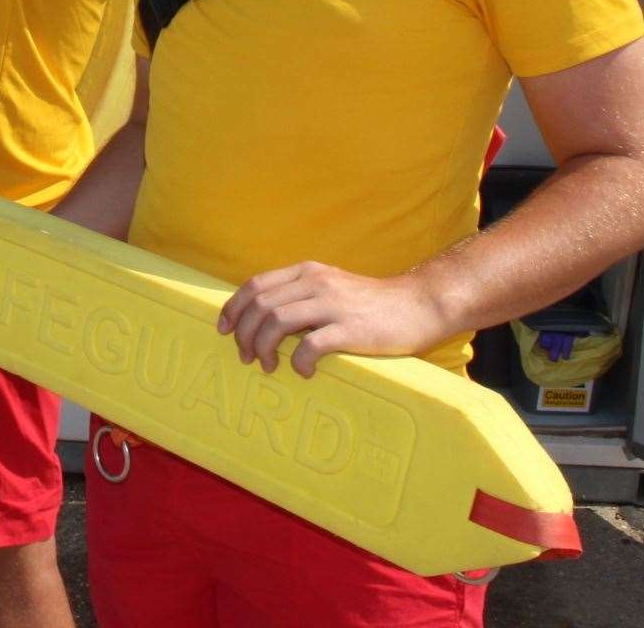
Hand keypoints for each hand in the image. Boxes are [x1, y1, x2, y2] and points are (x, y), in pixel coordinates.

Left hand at [217, 262, 452, 379]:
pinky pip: (311, 346)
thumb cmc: (371, 303)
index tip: (224, 330)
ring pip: (277, 321)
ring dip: (264, 347)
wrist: (419, 305)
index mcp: (307, 272)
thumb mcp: (330, 286)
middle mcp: (316, 283)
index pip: (255, 285)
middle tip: (247, 357)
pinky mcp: (351, 329)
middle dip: (244, 334)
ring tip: (269, 366)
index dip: (232, 308)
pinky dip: (299, 362)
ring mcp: (333, 304)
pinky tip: (305, 372)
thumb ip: (300, 294)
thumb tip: (262, 318)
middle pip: (260, 305)